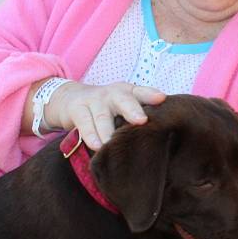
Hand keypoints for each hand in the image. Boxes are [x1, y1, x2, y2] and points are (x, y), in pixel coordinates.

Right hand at [45, 81, 165, 149]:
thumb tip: (165, 136)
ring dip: (108, 131)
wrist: (72, 99)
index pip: (141, 92)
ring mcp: (94, 100)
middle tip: (141, 120)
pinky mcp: (77, 109)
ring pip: (102, 116)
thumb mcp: (123, 107)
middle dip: (132, 109)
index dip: (151, 95)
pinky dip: (90, 135)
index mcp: (127, 92)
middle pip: (123, 100)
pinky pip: (85, 123)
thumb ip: (140, 116)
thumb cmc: (108, 108)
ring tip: (112, 143)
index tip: (161, 99)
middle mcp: (112, 94)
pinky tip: (96, 146)